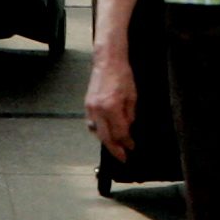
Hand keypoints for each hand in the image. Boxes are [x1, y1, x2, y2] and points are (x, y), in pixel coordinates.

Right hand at [84, 43, 136, 157]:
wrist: (107, 61)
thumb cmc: (122, 75)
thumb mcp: (132, 95)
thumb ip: (130, 115)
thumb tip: (128, 129)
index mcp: (112, 107)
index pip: (119, 132)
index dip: (126, 142)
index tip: (132, 147)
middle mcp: (98, 110)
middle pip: (106, 137)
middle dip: (115, 149)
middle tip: (122, 158)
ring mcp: (90, 108)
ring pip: (96, 132)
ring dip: (106, 141)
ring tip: (115, 147)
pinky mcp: (87, 105)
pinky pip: (91, 124)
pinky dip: (98, 132)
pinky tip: (105, 134)